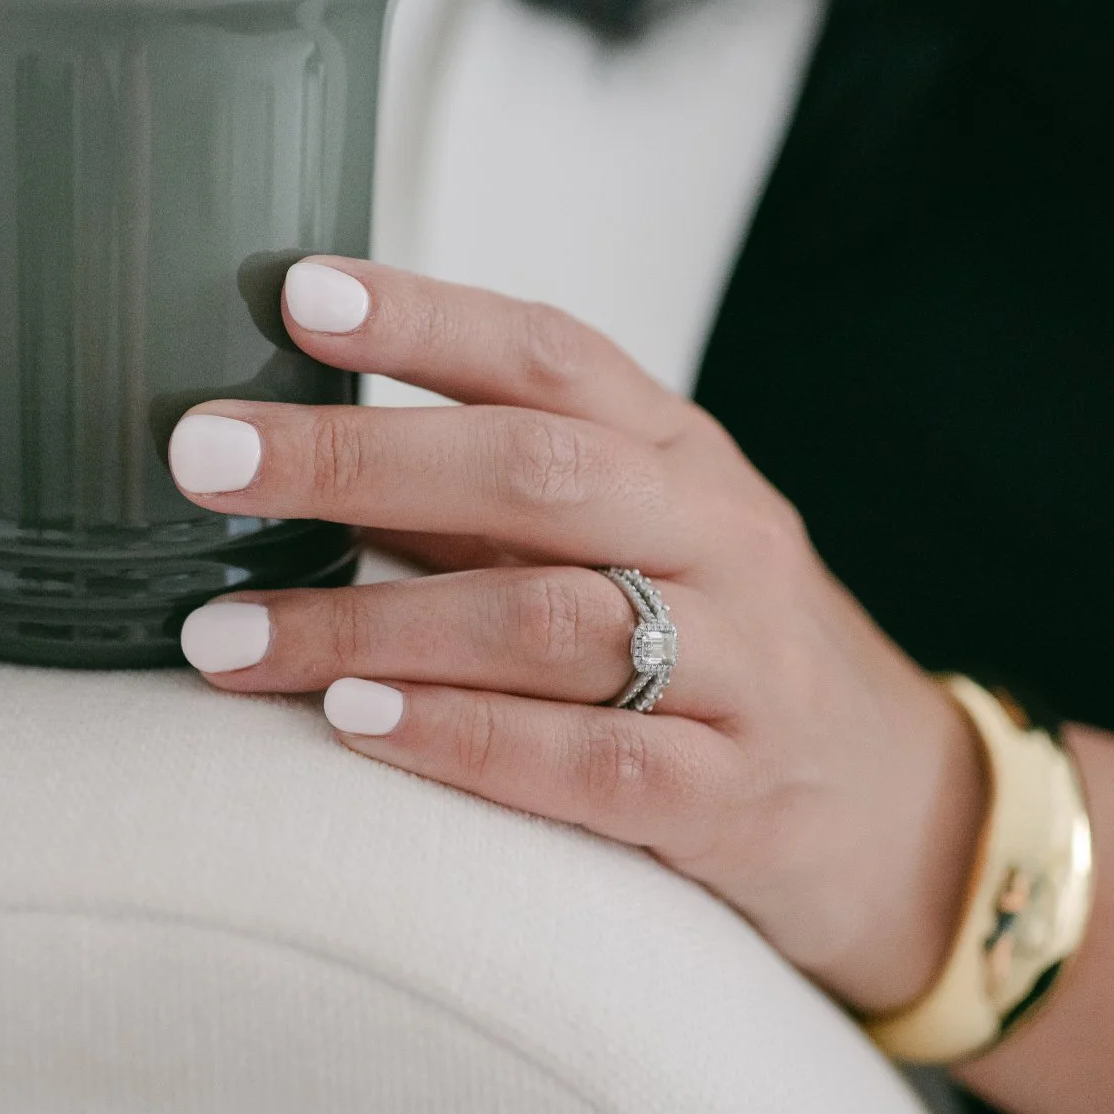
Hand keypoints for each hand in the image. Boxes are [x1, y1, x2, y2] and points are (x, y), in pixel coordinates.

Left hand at [167, 257, 984, 1012]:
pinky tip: (356, 727)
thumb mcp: (633, 546)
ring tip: (226, 636)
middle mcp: (718, 539)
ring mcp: (740, 668)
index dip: (424, 317)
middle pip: (537, 470)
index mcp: (681, 456)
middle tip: (205, 457)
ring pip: (548, 621)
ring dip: (367, 626)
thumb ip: (489, 502)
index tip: (294, 293)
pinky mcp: (735, 799)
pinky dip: (466, 739)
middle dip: (357, 454)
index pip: (551, 356)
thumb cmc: (722, 657)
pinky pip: (595, 764)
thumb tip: (292, 453)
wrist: (909, 819)